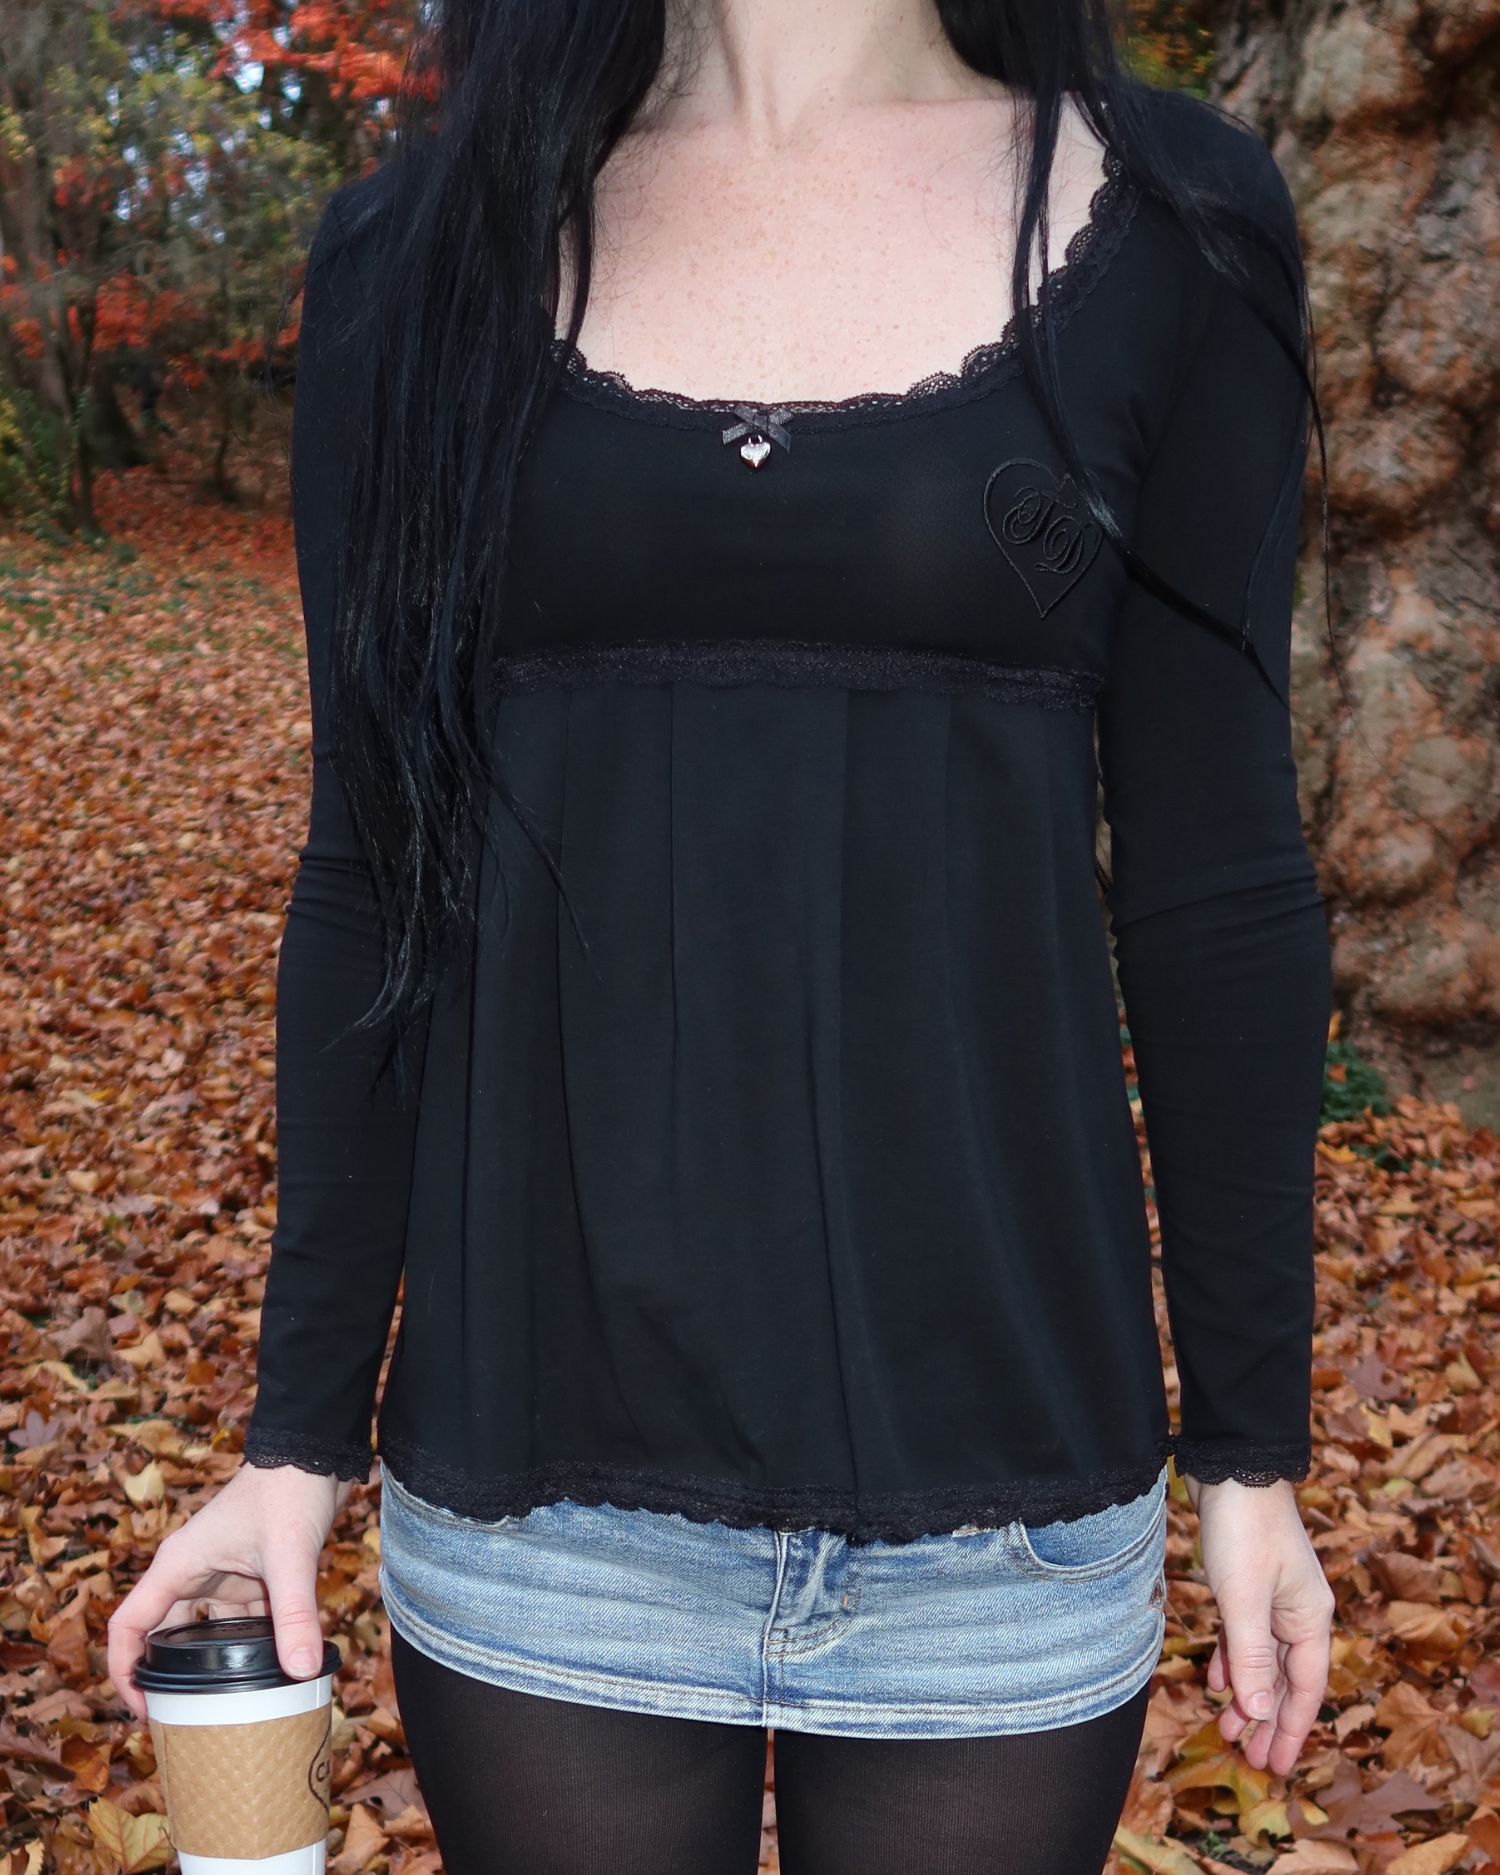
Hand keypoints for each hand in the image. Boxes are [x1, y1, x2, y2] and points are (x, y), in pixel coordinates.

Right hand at [107, 1462, 348, 1722]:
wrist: (315, 1453)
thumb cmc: (288, 1491)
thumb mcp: (289, 1556)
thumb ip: (295, 1614)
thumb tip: (302, 1671)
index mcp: (179, 1565)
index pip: (128, 1626)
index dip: (123, 1671)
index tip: (142, 1710)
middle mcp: (192, 1570)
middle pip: (162, 1634)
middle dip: (169, 1676)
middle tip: (184, 1719)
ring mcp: (222, 1572)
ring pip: (206, 1631)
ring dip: (215, 1663)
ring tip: (226, 1706)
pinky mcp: (251, 1573)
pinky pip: (241, 1620)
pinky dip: (251, 1644)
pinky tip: (271, 1670)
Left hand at [1186, 1475, 1333, 1777]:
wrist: (1231, 1467)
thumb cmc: (1243, 1527)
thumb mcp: (1244, 1598)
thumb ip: (1251, 1656)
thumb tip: (1257, 1713)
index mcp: (1310, 1618)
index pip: (1306, 1688)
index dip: (1291, 1729)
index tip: (1276, 1765)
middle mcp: (1299, 1611)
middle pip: (1286, 1680)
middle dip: (1268, 1720)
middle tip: (1251, 1760)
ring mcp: (1274, 1597)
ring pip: (1263, 1660)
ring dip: (1247, 1694)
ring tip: (1227, 1729)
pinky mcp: (1249, 1582)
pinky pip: (1246, 1635)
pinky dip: (1234, 1660)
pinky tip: (1218, 1680)